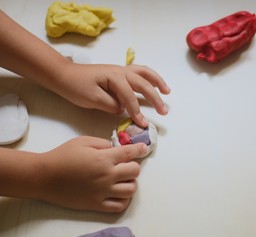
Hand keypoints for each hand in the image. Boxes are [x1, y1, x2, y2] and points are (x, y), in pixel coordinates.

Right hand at [37, 136, 147, 212]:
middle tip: (125, 164)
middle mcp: (107, 176)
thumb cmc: (63, 156)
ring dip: (130, 182)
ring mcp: (103, 192)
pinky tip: (118, 192)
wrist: (45, 177)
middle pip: (135, 172)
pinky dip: (124, 199)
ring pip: (131, 190)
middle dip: (134, 166)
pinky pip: (119, 206)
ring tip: (122, 179)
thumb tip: (115, 148)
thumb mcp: (83, 141)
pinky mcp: (97, 204)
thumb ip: (103, 143)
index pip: (130, 153)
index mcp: (104, 158)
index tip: (144, 149)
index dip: (140, 149)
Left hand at [55, 63, 170, 126]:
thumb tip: (123, 108)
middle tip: (164, 111)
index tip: (143, 124)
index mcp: (114, 77)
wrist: (64, 75)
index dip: (137, 112)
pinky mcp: (118, 72)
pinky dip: (149, 77)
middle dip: (155, 98)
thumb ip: (111, 105)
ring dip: (157, 81)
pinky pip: (138, 72)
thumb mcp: (92, 99)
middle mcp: (121, 71)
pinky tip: (153, 84)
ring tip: (167, 91)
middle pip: (143, 84)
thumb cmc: (76, 86)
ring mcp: (120, 70)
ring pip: (144, 73)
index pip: (130, 98)